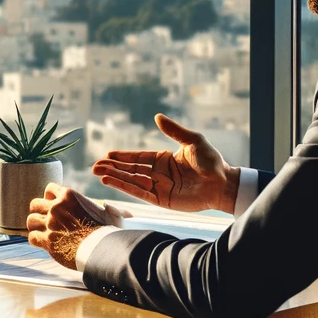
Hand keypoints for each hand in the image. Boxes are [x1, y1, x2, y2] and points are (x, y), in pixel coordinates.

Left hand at [26, 184, 122, 269]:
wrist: (103, 248)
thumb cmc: (109, 232)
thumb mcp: (111, 214)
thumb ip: (107, 208)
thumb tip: (107, 206)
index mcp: (69, 196)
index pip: (49, 189)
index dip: (50, 197)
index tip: (54, 205)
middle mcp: (57, 207)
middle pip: (35, 203)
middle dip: (39, 211)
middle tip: (45, 220)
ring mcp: (50, 223)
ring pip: (30, 220)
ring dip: (36, 226)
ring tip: (43, 232)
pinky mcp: (47, 240)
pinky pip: (32, 237)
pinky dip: (36, 241)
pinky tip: (44, 243)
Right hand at [91, 113, 239, 212]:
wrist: (222, 183)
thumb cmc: (211, 161)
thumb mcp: (193, 140)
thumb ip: (174, 131)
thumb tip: (157, 117)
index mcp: (163, 159)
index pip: (138, 158)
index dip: (122, 156)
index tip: (107, 154)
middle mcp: (158, 173)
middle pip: (130, 170)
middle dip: (113, 167)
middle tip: (95, 166)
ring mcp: (158, 187)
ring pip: (131, 181)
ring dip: (114, 177)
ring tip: (98, 173)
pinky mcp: (161, 200)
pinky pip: (138, 193)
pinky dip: (124, 187)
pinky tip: (111, 182)